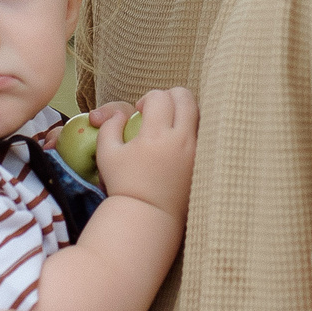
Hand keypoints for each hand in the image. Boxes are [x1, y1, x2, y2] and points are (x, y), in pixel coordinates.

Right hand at [90, 87, 195, 217]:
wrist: (149, 215)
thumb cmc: (125, 185)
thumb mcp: (106, 154)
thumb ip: (110, 126)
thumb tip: (121, 114)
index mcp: (156, 135)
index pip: (160, 97)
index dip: (149, 98)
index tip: (141, 110)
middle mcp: (181, 139)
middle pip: (185, 97)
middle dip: (171, 96)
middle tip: (159, 109)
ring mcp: (196, 151)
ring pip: (199, 113)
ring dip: (184, 110)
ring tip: (170, 122)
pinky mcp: (204, 162)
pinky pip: (205, 132)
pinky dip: (193, 128)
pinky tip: (179, 139)